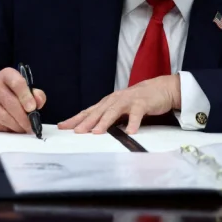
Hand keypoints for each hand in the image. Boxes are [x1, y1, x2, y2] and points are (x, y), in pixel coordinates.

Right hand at [0, 67, 47, 133]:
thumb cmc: (12, 94)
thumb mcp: (26, 89)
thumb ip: (36, 94)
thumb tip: (38, 101)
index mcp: (7, 75)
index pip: (17, 83)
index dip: (26, 96)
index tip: (32, 108)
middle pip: (11, 103)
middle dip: (23, 117)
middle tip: (32, 124)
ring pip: (4, 117)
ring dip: (17, 125)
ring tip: (25, 127)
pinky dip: (9, 129)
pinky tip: (15, 127)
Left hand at [59, 74, 179, 133]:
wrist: (159, 88)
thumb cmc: (137, 101)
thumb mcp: (119, 109)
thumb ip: (107, 118)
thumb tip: (91, 131)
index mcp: (107, 103)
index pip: (88, 112)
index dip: (75, 119)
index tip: (62, 127)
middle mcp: (114, 100)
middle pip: (97, 112)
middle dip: (86, 122)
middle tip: (76, 132)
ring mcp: (128, 101)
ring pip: (113, 112)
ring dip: (105, 122)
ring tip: (97, 132)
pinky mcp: (142, 104)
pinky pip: (136, 114)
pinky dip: (133, 123)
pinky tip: (130, 132)